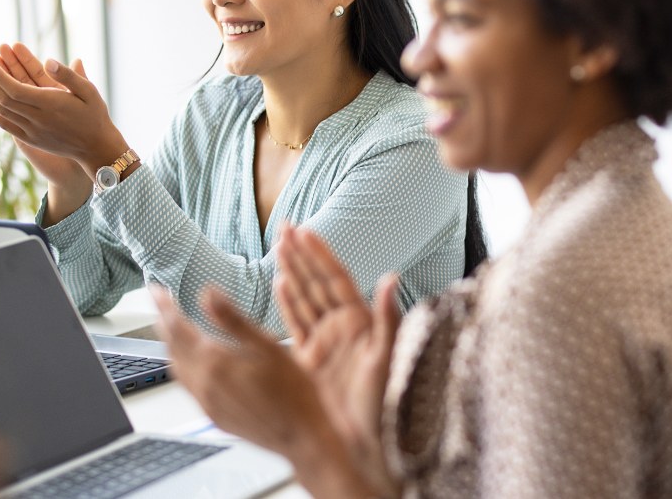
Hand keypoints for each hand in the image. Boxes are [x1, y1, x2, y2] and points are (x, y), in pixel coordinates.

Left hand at [0, 44, 86, 182]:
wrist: (96, 147)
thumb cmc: (95, 115)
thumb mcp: (89, 91)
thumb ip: (69, 75)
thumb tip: (48, 61)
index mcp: (51, 105)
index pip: (15, 89)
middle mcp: (38, 119)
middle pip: (3, 98)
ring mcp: (32, 131)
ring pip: (1, 110)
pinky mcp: (30, 139)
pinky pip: (4, 124)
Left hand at [152, 287, 377, 497]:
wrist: (305, 437)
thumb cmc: (295, 391)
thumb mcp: (268, 345)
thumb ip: (233, 319)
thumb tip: (208, 294)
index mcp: (216, 363)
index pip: (177, 327)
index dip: (164, 306)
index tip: (155, 290)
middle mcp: (205, 385)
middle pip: (172, 348)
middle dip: (164, 323)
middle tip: (161, 304)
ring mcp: (208, 404)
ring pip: (177, 369)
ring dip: (171, 345)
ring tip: (173, 328)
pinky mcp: (214, 417)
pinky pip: (188, 386)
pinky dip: (183, 366)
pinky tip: (195, 362)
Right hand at [276, 224, 401, 495]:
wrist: (361, 443)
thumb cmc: (381, 404)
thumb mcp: (386, 358)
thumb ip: (388, 317)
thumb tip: (391, 278)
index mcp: (360, 322)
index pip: (336, 279)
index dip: (320, 254)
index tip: (306, 231)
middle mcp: (341, 326)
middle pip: (317, 281)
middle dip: (301, 254)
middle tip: (285, 227)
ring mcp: (325, 341)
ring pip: (305, 297)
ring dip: (292, 270)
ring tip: (279, 245)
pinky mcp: (310, 358)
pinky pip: (296, 323)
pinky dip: (287, 302)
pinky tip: (280, 283)